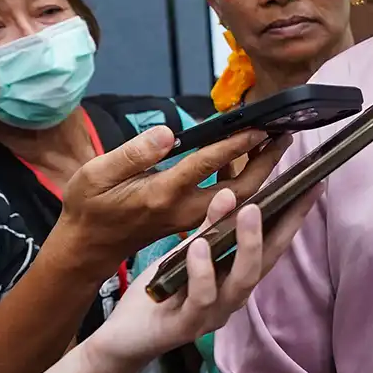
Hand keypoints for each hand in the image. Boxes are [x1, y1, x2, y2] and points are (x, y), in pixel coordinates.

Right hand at [51, 126, 290, 280]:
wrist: (88, 246)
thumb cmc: (89, 206)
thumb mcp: (96, 174)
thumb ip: (133, 153)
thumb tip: (168, 132)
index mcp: (162, 194)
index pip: (206, 165)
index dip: (234, 145)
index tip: (259, 126)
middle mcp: (184, 209)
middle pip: (240, 189)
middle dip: (266, 162)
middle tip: (284, 134)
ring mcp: (193, 218)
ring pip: (239, 198)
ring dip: (261, 172)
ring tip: (276, 142)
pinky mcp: (195, 221)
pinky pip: (230, 203)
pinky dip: (245, 180)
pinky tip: (252, 159)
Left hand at [83, 180, 319, 372]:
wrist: (124, 338)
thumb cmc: (161, 292)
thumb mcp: (185, 254)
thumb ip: (207, 230)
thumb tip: (231, 193)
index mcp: (236, 277)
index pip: (273, 244)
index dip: (294, 217)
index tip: (313, 186)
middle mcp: (234, 296)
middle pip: (269, 261)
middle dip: (286, 226)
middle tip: (296, 192)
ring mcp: (214, 313)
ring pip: (242, 280)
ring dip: (249, 244)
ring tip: (250, 210)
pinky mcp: (186, 325)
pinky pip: (201, 297)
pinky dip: (202, 271)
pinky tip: (198, 247)